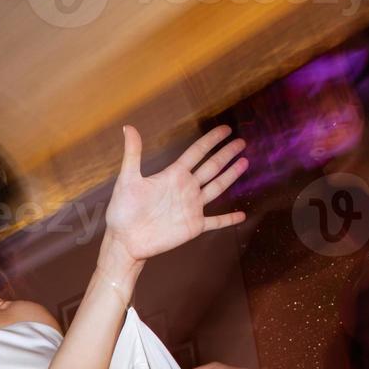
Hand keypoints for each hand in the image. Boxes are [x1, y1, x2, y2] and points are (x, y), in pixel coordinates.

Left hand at [104, 125, 247, 263]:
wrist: (125, 240)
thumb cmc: (123, 210)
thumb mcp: (127, 179)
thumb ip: (133, 153)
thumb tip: (127, 127)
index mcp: (173, 175)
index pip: (196, 153)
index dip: (211, 140)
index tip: (225, 129)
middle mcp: (185, 189)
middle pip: (211, 167)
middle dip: (227, 154)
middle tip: (241, 142)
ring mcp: (191, 207)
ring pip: (217, 188)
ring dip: (231, 176)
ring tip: (245, 163)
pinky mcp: (193, 226)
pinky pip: (216, 222)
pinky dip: (228, 219)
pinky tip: (242, 216)